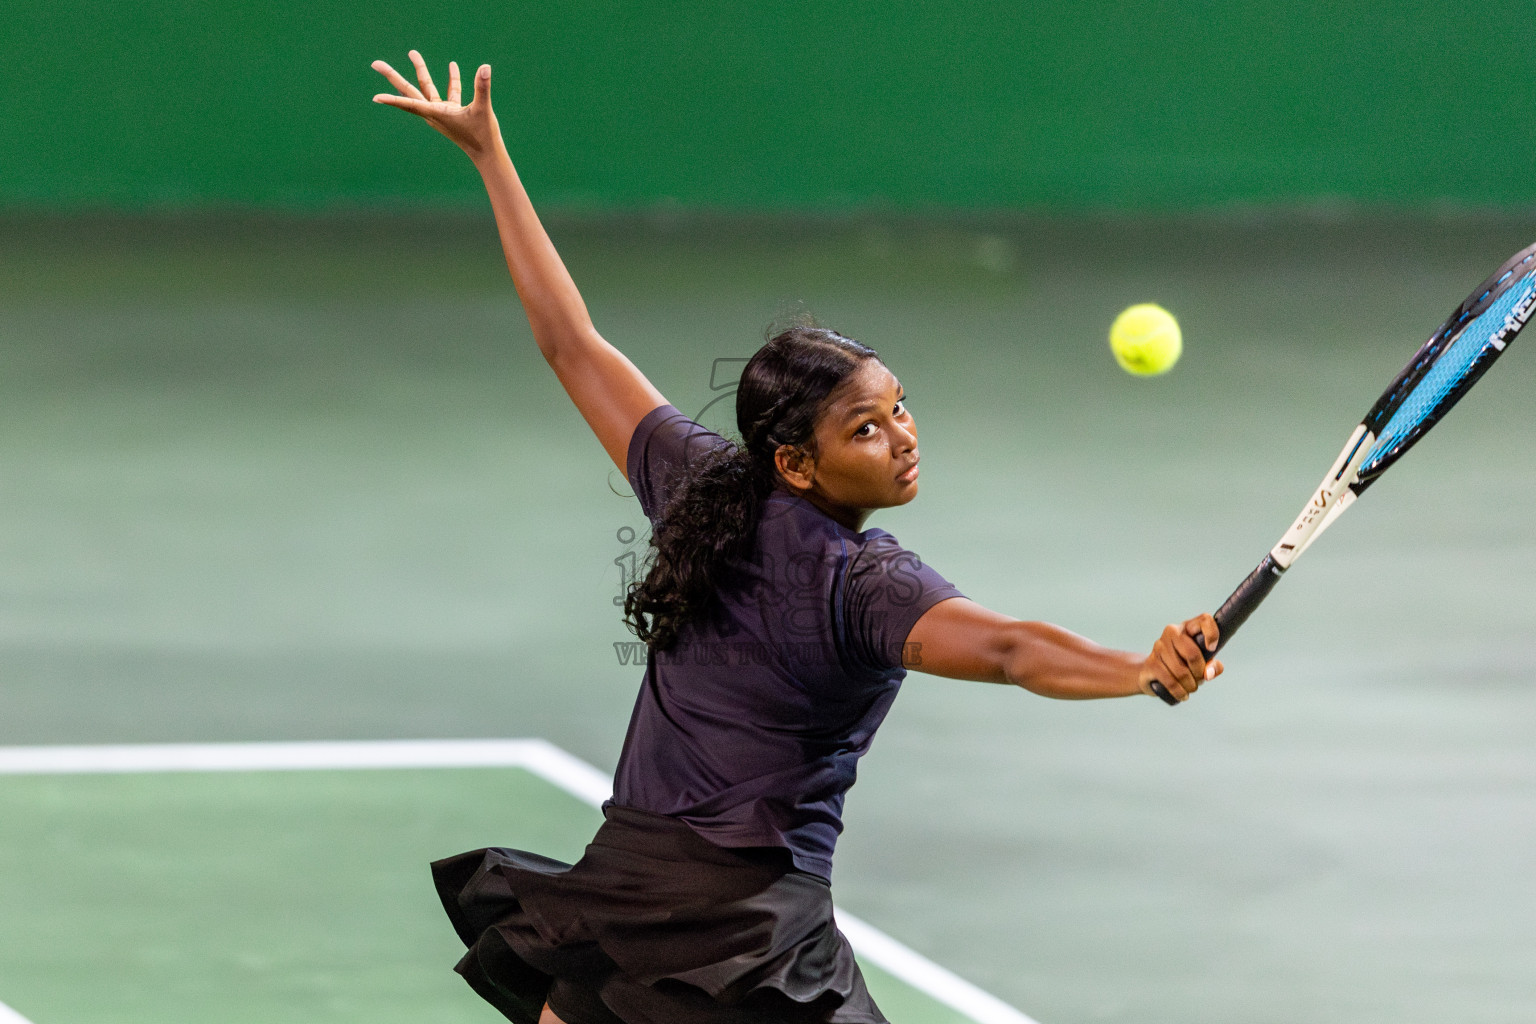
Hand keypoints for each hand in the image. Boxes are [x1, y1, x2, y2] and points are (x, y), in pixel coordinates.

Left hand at [372, 50, 499, 162]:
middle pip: (409, 91)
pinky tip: (452, 65)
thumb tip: (485, 68)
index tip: (376, 98)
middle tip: (375, 64)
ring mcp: (441, 112)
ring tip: (412, 53)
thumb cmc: (483, 134)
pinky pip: (447, 92)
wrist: (487, 154)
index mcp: (437, 113)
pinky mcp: (451, 112)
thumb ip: (482, 88)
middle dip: (393, 77)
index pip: (410, 103)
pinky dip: (450, 80)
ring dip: (420, 70)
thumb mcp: (482, 109)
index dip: (393, 100)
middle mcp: (434, 112)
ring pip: (426, 88)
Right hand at [1138, 614, 1222, 701]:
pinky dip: (1180, 692)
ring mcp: (1159, 646)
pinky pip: (1170, 681)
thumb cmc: (1182, 665)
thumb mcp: (1201, 664)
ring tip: (1191, 688)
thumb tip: (1209, 673)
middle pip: (1192, 653)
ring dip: (1190, 685)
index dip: (1211, 634)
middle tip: (1200, 679)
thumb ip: (1212, 666)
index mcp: (1188, 628)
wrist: (1150, 673)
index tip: (1212, 649)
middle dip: (1199, 673)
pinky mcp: (1150, 663)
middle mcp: (1172, 632)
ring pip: (1181, 671)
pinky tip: (1183, 695)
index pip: (1204, 621)